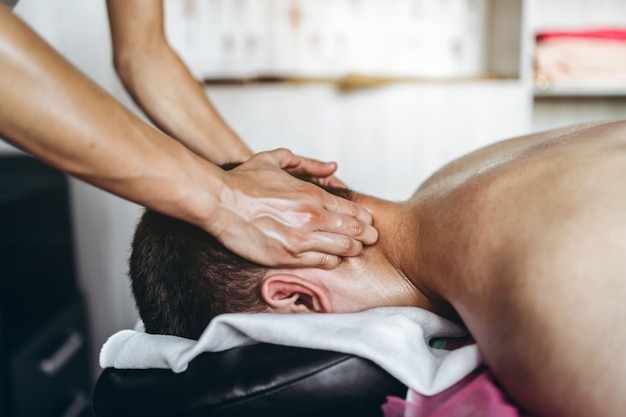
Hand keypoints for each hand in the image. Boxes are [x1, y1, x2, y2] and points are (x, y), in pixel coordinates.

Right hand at [209, 149, 377, 267]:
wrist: (218, 202)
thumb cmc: (244, 182)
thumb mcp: (276, 160)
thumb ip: (307, 163)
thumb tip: (332, 166)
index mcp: (312, 195)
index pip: (354, 211)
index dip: (365, 219)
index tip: (366, 223)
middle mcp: (312, 218)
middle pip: (355, 232)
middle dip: (366, 236)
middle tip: (369, 240)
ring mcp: (300, 239)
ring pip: (343, 249)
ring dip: (352, 250)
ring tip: (353, 250)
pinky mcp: (287, 257)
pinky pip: (322, 262)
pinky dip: (332, 261)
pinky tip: (332, 258)